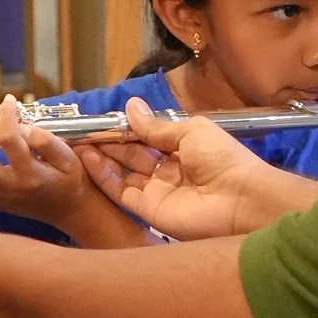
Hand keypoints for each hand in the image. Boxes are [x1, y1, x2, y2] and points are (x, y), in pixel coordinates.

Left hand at [0, 94, 124, 241]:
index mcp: (32, 175)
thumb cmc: (71, 180)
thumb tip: (22, 127)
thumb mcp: (69, 159)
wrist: (70, 211)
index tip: (8, 101)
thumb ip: (46, 142)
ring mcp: (0, 198)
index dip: (8, 118)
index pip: (13, 141)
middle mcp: (12, 188)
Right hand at [79, 99, 290, 239]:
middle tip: (81, 130)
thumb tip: (130, 107)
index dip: (124, 129)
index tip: (100, 120)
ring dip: (101, 157)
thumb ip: (156, 126)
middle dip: (108, 142)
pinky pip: (122, 192)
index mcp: (182, 148)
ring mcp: (157, 191)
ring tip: (77, 142)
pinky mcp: (148, 210)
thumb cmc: (221, 158)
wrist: (240, 201)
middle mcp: (167, 169)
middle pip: (131, 155)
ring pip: (123, 173)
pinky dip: (104, 176)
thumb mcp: (191, 131)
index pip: (146, 137)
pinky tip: (88, 158)